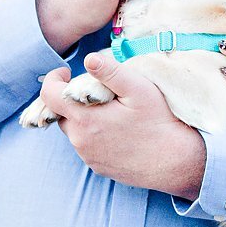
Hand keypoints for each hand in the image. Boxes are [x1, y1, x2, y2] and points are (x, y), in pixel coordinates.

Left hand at [38, 54, 205, 197]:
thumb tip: (88, 58)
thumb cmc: (159, 122)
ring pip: (74, 131)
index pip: (49, 96)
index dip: (53, 79)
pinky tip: (118, 131)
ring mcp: (89, 157)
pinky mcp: (98, 168)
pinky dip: (95, 135)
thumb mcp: (139, 89)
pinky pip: (87, 146)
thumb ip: (111, 72)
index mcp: (85, 119)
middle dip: (72, 99)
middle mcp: (80, 141)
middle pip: (62, 113)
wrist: (176, 163)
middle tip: (97, 91)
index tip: (67, 72)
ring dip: (84, 118)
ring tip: (111, 111)